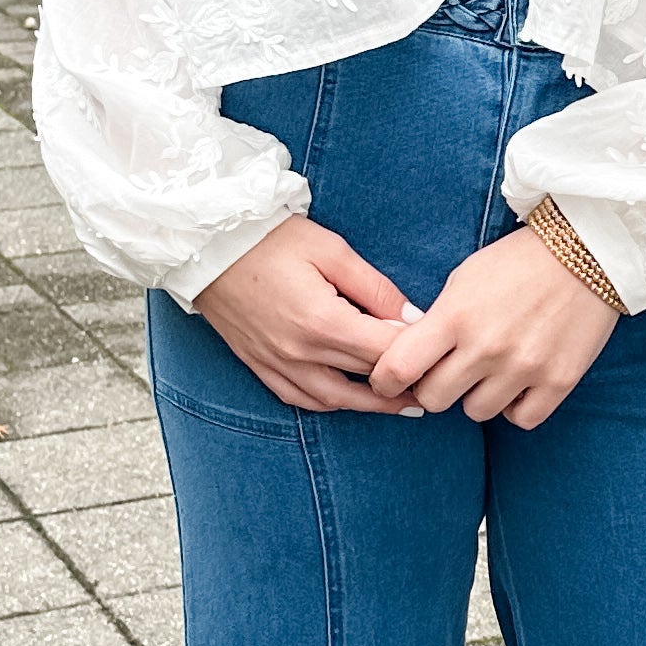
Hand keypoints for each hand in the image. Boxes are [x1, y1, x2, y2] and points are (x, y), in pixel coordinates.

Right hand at [194, 217, 414, 412]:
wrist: (207, 245)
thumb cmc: (270, 239)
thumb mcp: (331, 250)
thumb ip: (375, 288)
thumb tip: (412, 318)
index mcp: (322, 323)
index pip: (385, 351)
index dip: (416, 352)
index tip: (438, 350)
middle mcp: (300, 353)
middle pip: (366, 377)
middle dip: (403, 381)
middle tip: (434, 381)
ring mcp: (277, 364)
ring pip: (336, 400)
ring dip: (372, 405)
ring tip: (402, 402)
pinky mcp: (259, 365)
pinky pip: (301, 398)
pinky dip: (330, 403)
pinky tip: (350, 399)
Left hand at [366, 225, 617, 430]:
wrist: (587, 251)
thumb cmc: (518, 262)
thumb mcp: (464, 280)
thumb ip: (437, 322)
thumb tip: (409, 361)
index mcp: (455, 316)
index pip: (398, 368)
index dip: (386, 379)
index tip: (390, 378)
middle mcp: (487, 347)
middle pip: (434, 399)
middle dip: (434, 387)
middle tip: (448, 370)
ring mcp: (524, 367)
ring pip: (476, 413)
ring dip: (477, 395)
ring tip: (491, 369)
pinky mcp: (558, 381)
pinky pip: (520, 419)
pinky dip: (515, 407)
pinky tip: (519, 383)